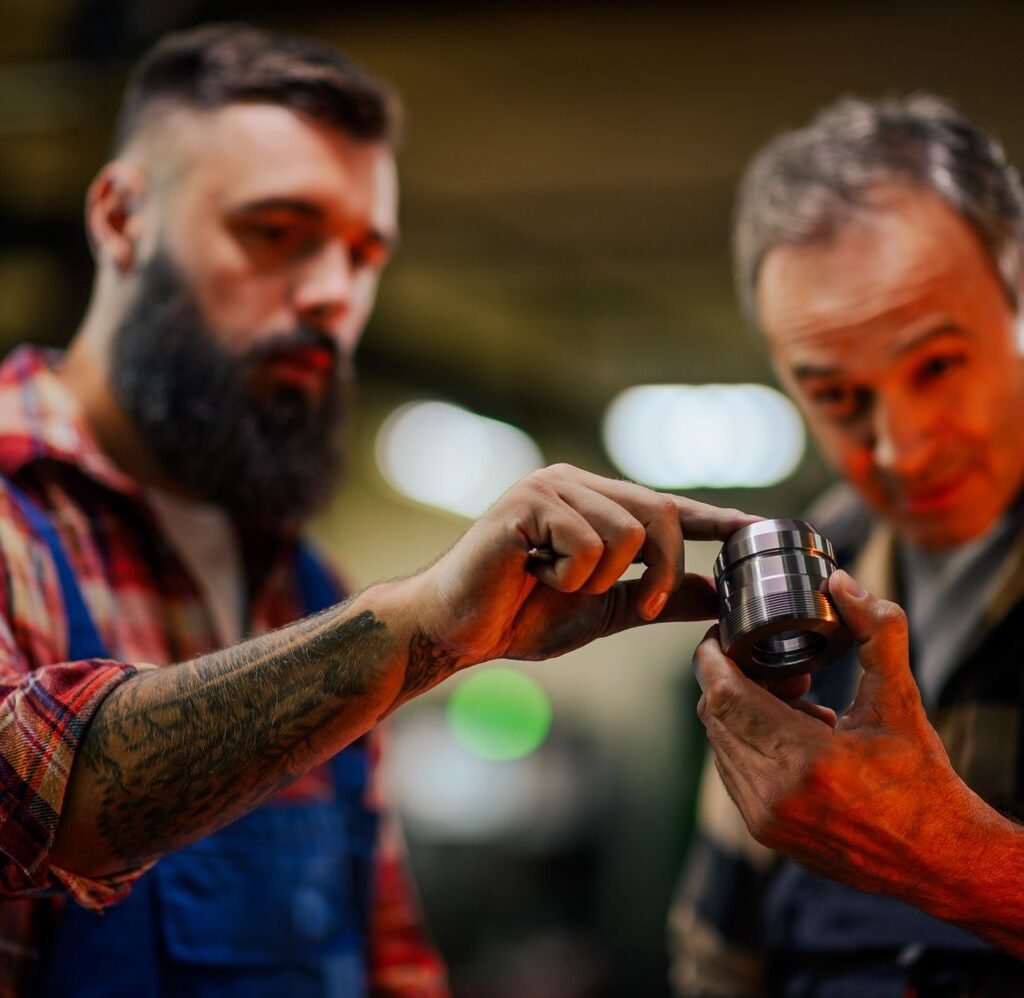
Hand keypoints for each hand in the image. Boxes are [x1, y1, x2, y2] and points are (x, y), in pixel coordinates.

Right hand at [411, 464, 757, 666]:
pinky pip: (587, 544)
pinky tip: (533, 574)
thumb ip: (658, 597)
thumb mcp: (605, 608)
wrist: (456, 629)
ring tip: (556, 583)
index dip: (714, 518)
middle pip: (662, 511)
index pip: (668, 506)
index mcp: (596, 504)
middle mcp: (577, 484)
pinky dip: (570, 575)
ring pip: (627, 531)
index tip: (757, 528)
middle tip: (644, 602)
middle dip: (665, 568)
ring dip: (601, 578)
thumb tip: (715, 596)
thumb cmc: (522, 615)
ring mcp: (551, 488)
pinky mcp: (527, 503)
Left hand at [693, 569, 979, 904]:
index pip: (724, 694)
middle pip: (714, 715)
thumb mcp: (902, 698)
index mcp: (806, 760)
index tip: (724, 632)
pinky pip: (731, 771)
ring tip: (790, 698)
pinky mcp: (763, 832)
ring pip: (719, 743)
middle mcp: (774, 795)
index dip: (713, 656)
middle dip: (729, 679)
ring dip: (739, 711)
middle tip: (768, 663)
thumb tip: (840, 583)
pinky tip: (789, 732)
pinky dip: (747, 742)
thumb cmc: (922, 778)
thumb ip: (877, 631)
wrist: (937, 858)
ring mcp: (763, 819)